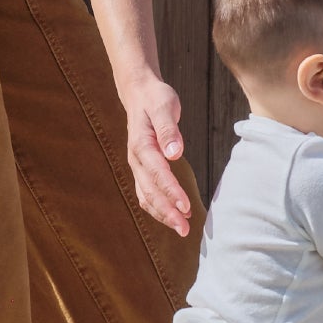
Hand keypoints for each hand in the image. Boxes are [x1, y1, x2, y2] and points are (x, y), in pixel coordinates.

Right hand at [123, 73, 192, 235]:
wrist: (139, 93)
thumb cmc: (155, 98)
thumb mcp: (165, 106)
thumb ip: (169, 130)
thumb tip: (175, 153)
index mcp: (141, 144)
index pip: (157, 173)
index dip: (171, 192)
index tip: (186, 207)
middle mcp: (136, 159)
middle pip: (150, 191)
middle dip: (167, 212)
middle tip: (186, 229)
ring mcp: (137, 166)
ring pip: (146, 196)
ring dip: (163, 214)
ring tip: (182, 228)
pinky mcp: (142, 168)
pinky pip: (146, 193)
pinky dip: (158, 207)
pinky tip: (173, 215)